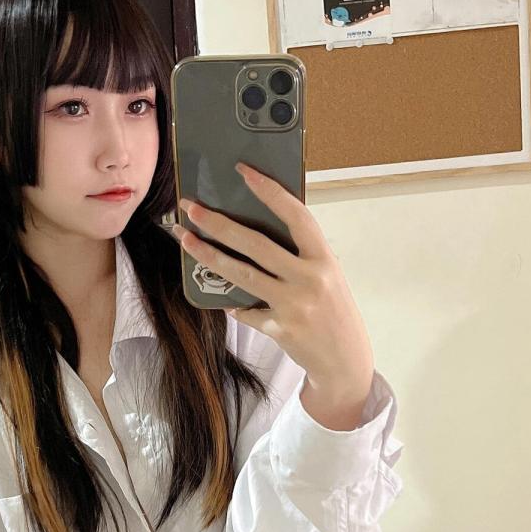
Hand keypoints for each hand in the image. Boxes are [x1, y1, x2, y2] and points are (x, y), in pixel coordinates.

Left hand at [174, 164, 375, 427]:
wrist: (345, 361)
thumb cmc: (333, 311)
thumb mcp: (327, 276)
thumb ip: (299, 255)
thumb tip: (253, 229)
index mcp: (324, 259)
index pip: (295, 216)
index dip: (269, 191)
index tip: (243, 171)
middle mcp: (311, 279)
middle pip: (256, 244)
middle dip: (219, 223)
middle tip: (191, 207)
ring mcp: (294, 306)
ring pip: (241, 274)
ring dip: (208, 255)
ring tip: (185, 239)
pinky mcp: (280, 330)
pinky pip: (245, 311)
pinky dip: (234, 305)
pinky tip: (225, 300)